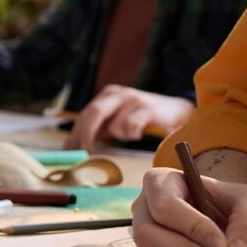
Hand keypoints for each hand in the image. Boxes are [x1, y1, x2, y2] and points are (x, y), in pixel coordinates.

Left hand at [64, 86, 192, 150]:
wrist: (178, 111)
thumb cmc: (142, 118)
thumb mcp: (117, 120)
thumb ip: (99, 128)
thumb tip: (73, 145)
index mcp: (107, 95)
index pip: (85, 114)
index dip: (75, 133)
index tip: (67, 151)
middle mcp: (117, 94)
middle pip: (93, 113)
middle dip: (86, 134)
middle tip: (86, 152)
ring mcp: (133, 99)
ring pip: (114, 126)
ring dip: (120, 136)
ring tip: (131, 134)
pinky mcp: (148, 109)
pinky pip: (131, 128)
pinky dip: (133, 135)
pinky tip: (140, 132)